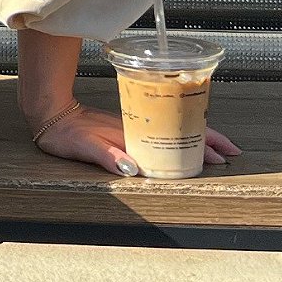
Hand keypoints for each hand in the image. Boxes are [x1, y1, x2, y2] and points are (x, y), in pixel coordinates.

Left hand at [27, 100, 243, 176]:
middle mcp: (138, 127)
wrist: (49, 113)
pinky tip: (185, 144)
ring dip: (198, 138)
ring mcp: (134, 125)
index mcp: (132, 133)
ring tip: (218, 150)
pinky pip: (162, 131)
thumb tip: (131, 168)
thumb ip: (104, 155)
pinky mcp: (128, 127)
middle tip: (231, 154)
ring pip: (174, 129)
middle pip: (182, 130)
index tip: (222, 155)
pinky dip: (180, 136)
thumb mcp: (82, 146)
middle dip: (209, 141)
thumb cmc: (63, 133)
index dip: (202, 144)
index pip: (176, 137)